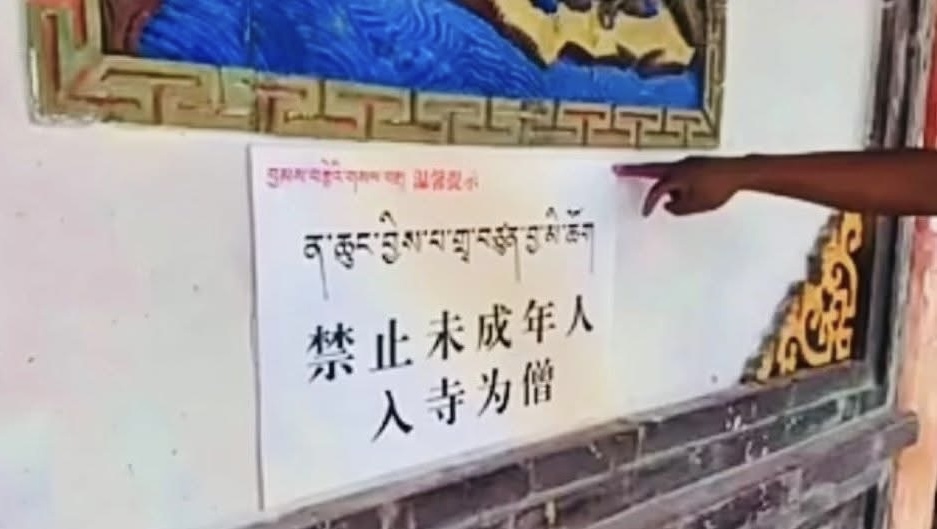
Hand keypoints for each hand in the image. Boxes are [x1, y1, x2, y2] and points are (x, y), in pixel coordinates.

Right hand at [613, 157, 749, 215]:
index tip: (645, 214)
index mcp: (676, 176)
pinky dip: (677, 182)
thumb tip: (669, 204)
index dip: (648, 203)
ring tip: (676, 196)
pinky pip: (680, 173)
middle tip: (616, 169)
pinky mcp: (696, 163)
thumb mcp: (695, 206)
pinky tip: (687, 190)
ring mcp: (687, 162)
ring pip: (668, 173)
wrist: (740, 172)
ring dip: (664, 183)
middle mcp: (678, 166)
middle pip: (650, 169)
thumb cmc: (718, 188)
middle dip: (632, 170)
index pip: (655, 191)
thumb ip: (677, 207)